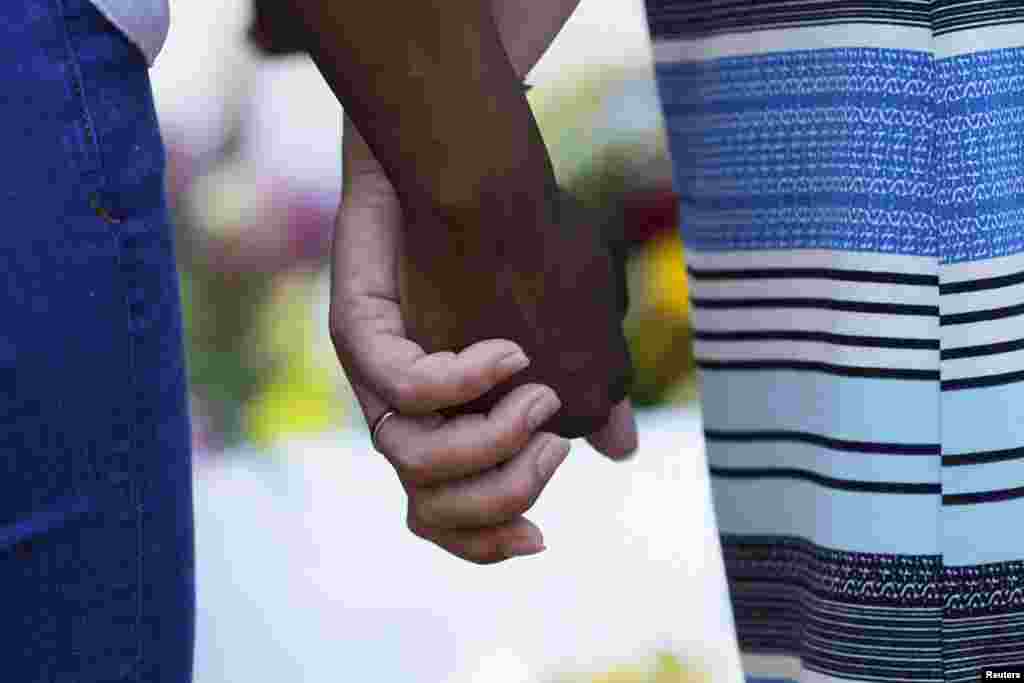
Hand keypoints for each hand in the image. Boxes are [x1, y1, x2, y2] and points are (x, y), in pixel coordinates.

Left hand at [329, 117, 637, 563]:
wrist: (457, 160)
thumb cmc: (516, 245)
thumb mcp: (565, 330)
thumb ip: (586, 395)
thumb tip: (619, 449)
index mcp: (446, 423)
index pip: (448, 517)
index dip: (488, 543)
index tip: (541, 537)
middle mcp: (403, 410)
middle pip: (428, 505)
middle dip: (502, 491)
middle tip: (550, 440)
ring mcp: (376, 371)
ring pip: (410, 459)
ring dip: (488, 440)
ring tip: (536, 392)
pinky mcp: (361, 329)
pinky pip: (404, 388)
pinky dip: (462, 381)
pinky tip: (509, 351)